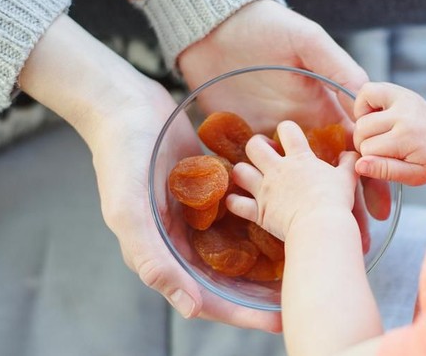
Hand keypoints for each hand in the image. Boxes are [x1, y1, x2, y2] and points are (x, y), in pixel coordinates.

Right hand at [20, 15, 280, 331]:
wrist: (124, 105)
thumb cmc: (122, 157)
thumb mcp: (129, 211)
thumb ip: (154, 260)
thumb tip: (191, 309)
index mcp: (161, 254)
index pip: (206, 298)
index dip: (242, 314)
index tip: (279, 321)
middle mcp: (179, 241)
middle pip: (226, 278)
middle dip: (261, 292)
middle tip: (301, 296)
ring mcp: (194, 216)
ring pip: (235, 247)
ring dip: (265, 259)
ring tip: (303, 262)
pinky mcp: (206, 190)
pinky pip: (237, 212)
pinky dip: (260, 218)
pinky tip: (289, 219)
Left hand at [178, 0, 390, 220]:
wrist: (216, 29)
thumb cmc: (268, 30)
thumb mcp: (309, 44)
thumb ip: (337, 68)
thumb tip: (368, 98)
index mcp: (319, 111)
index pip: (351, 152)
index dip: (368, 179)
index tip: (380, 210)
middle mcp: (296, 130)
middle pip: (322, 177)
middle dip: (339, 208)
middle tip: (352, 239)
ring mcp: (265, 137)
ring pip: (286, 182)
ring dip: (296, 211)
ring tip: (310, 241)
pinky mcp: (235, 140)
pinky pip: (243, 175)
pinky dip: (246, 198)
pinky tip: (255, 223)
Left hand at [227, 121, 359, 239]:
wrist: (321, 226)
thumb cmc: (335, 201)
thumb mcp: (347, 178)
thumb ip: (348, 163)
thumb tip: (350, 154)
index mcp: (299, 159)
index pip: (287, 130)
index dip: (286, 129)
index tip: (288, 137)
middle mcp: (277, 170)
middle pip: (254, 146)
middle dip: (256, 146)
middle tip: (264, 155)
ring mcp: (264, 190)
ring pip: (240, 171)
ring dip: (242, 173)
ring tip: (249, 177)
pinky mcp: (258, 211)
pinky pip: (236, 204)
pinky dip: (234, 202)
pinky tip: (236, 201)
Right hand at [353, 82, 425, 185]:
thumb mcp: (412, 176)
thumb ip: (385, 171)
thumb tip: (359, 165)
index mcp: (407, 137)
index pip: (367, 149)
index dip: (370, 158)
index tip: (384, 160)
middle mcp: (403, 114)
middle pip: (362, 130)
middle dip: (365, 142)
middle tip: (380, 148)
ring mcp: (401, 99)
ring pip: (361, 113)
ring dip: (364, 125)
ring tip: (378, 133)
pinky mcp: (399, 91)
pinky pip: (367, 91)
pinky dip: (364, 104)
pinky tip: (375, 116)